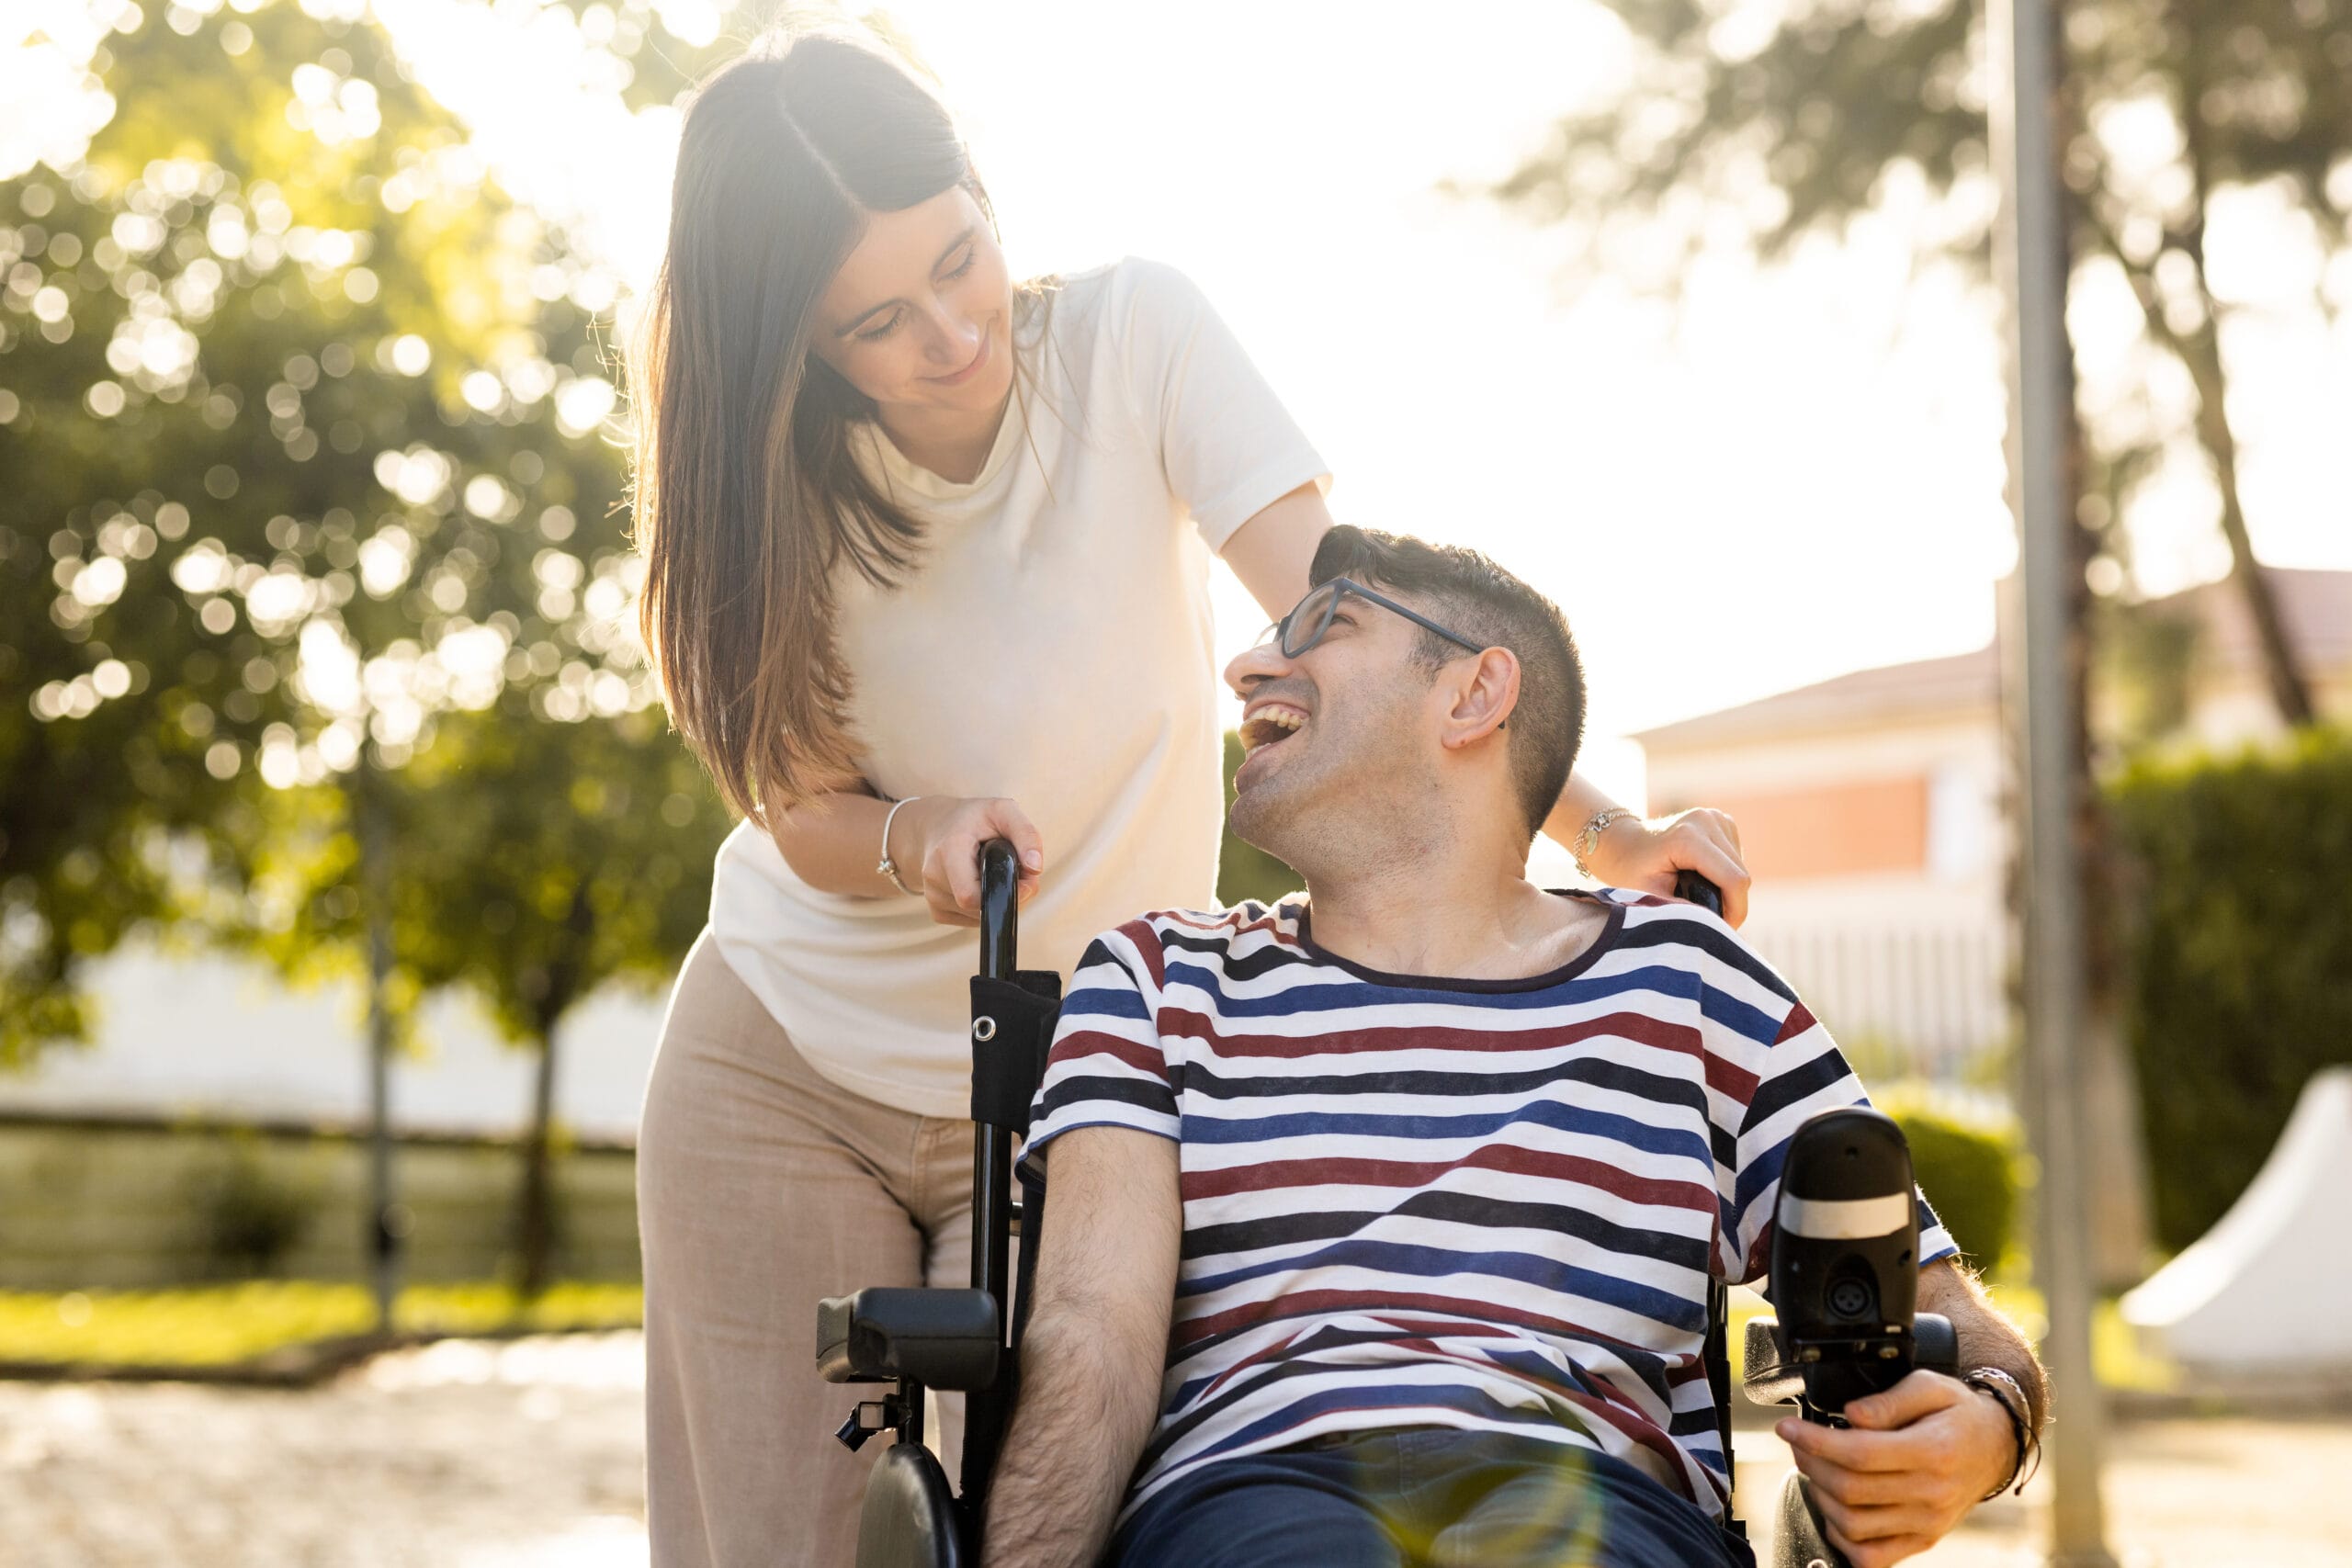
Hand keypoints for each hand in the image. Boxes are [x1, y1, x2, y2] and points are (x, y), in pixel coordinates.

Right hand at [895, 796, 1043, 926]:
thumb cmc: (974, 819)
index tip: (1026, 881)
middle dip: (1007, 895)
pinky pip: (971, 921)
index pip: (970, 895)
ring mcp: (933, 897)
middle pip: (980, 907)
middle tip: (1015, 871)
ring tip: (994, 873)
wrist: (938, 826)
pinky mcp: (937, 912)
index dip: (1004, 895)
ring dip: (997, 900)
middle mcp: (934, 877)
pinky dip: (985, 907)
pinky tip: (981, 884)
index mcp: (948, 850)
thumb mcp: (1003, 811)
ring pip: (979, 917)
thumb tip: (1036, 869)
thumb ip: (1026, 834)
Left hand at [1587, 807, 1750, 926]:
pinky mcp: (1721, 819)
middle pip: (1741, 874)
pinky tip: (1703, 878)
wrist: (1622, 843)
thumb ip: (1682, 911)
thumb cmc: (1631, 872)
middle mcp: (1706, 820)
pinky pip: (1737, 856)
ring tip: (1701, 898)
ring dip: (1729, 889)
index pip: (1733, 879)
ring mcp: (1715, 816)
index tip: (1723, 929)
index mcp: (1688, 838)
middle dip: (1732, 903)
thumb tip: (1715, 926)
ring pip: (1741, 866)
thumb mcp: (1650, 897)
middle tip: (1710, 920)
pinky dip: (1726, 873)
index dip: (1736, 910)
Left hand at [1776, 1371, 2017, 1567]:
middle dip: (1811, 1463)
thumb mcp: (1930, 1386)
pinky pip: (1872, 1557)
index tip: (1787, 1427)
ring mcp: (1928, 1523)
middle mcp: (1932, 1494)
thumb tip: (1851, 1415)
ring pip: (1854, 1525)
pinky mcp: (1923, 1540)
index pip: (1859, 1454)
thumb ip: (1889, 1400)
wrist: (1997, 1446)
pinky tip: (1833, 1508)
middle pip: (1850, 1490)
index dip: (1814, 1441)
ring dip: (1820, 1497)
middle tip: (1798, 1442)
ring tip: (1814, 1469)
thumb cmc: (1959, 1413)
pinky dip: (1842, 1538)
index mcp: (1934, 1452)